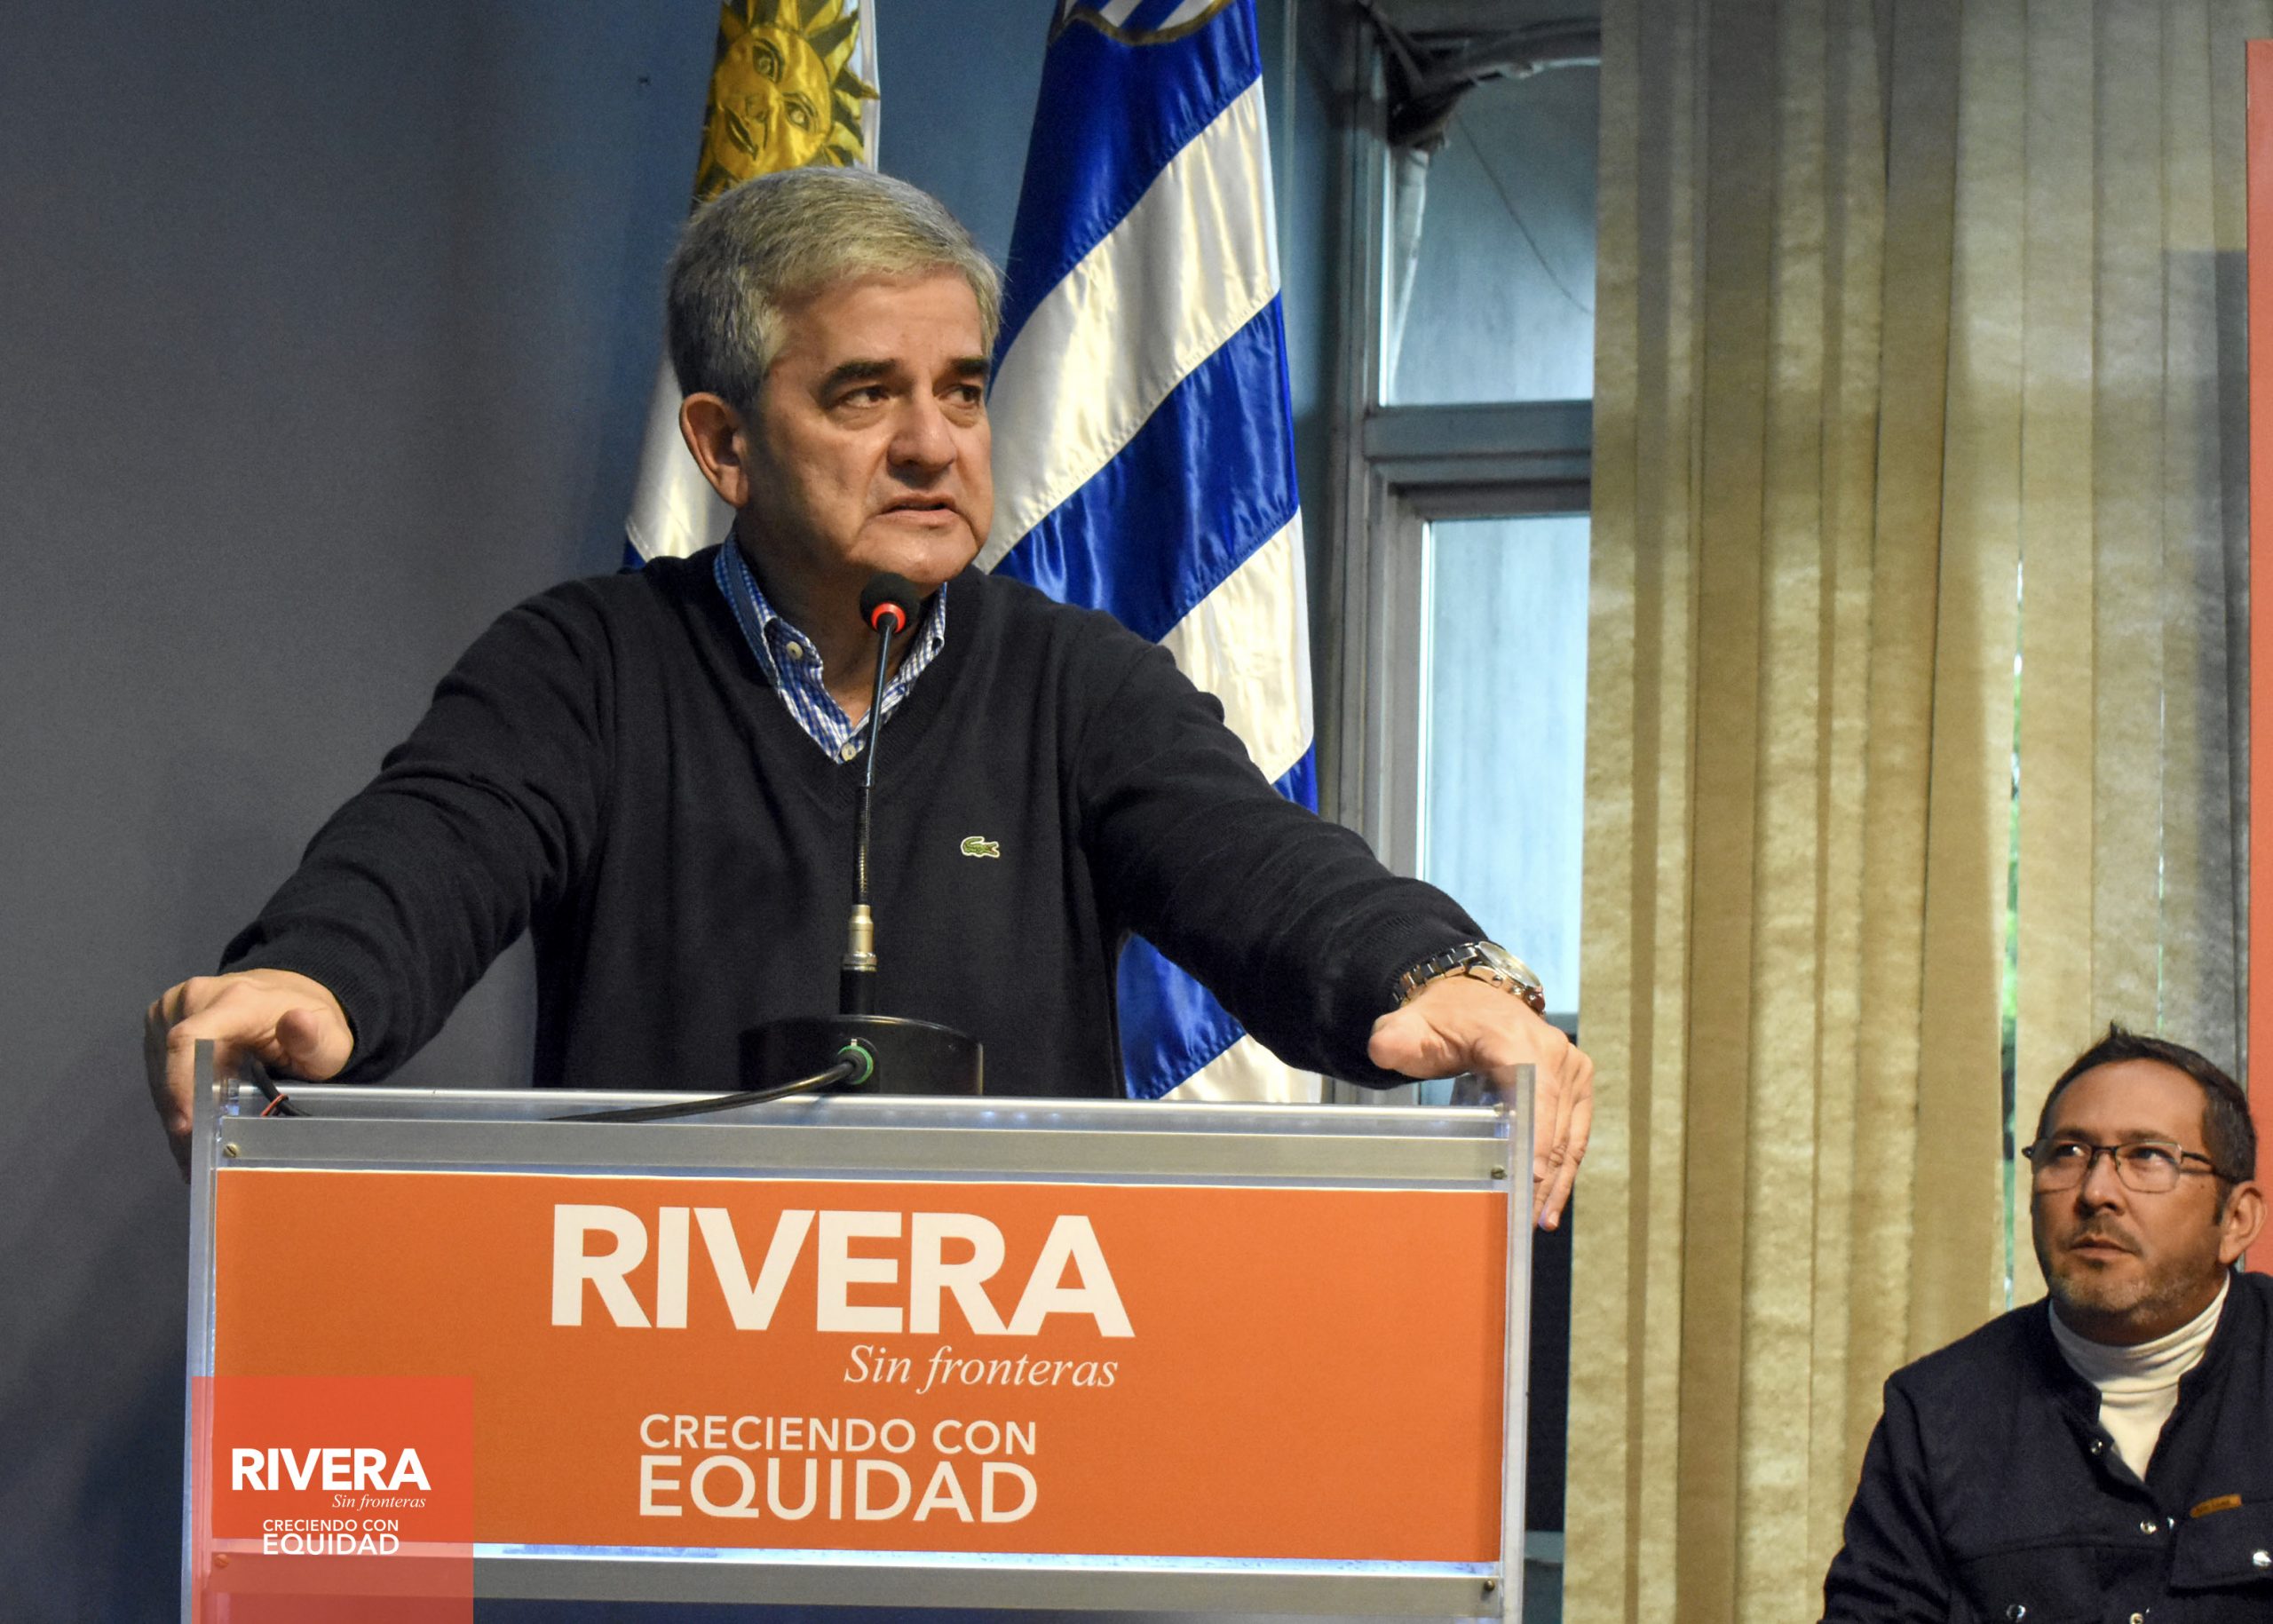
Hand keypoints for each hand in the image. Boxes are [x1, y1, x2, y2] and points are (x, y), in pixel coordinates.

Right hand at [143, 969, 351, 1179]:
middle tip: (197, 1161)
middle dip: (182, 1115)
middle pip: (172, 1065)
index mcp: (234, 1001)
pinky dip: (175, 1102)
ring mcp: (173, 1010)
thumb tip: (297, 1021)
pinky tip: (193, 1129)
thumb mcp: (328, 1036)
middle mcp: (195, 1000)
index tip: (185, 1127)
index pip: (191, 1039)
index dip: (180, 1085)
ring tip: (196, 1153)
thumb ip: (315, 1037)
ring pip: (162, 1073)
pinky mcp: (161, 1024)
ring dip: (177, 1114)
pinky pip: (160, 1070)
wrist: (291, 997)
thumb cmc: (313, 1024)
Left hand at [1368, 976, 1595, 1229]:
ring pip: (1569, 1136)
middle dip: (1542, 1178)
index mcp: (1517, 1040)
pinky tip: (1550, 1201)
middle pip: (1553, 1126)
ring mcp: (1571, 1068)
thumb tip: (1384, 1051)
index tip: (1526, 1184)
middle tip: (1523, 1220)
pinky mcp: (1577, 1082)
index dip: (1533, 1143)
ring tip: (1538, 1221)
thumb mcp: (1411, 1027)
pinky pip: (1575, 1131)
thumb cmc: (1443, 1019)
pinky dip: (1565, 1167)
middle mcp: (1554, 1053)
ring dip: (1557, 1182)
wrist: (1474, 1000)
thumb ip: (1395, 1040)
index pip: (1533, 1098)